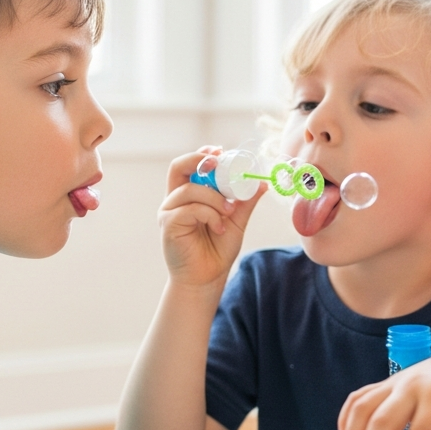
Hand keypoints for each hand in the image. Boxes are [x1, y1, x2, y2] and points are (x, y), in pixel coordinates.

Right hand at [159, 147, 264, 287]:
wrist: (207, 278)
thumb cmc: (217, 250)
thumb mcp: (237, 221)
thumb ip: (246, 201)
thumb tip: (261, 182)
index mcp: (190, 194)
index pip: (190, 165)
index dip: (203, 154)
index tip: (222, 151)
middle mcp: (176, 200)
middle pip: (177, 167)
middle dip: (199, 160)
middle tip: (219, 162)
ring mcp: (170, 212)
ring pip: (190, 189)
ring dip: (214, 197)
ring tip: (229, 212)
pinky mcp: (169, 225)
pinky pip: (190, 209)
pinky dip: (210, 214)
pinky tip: (220, 228)